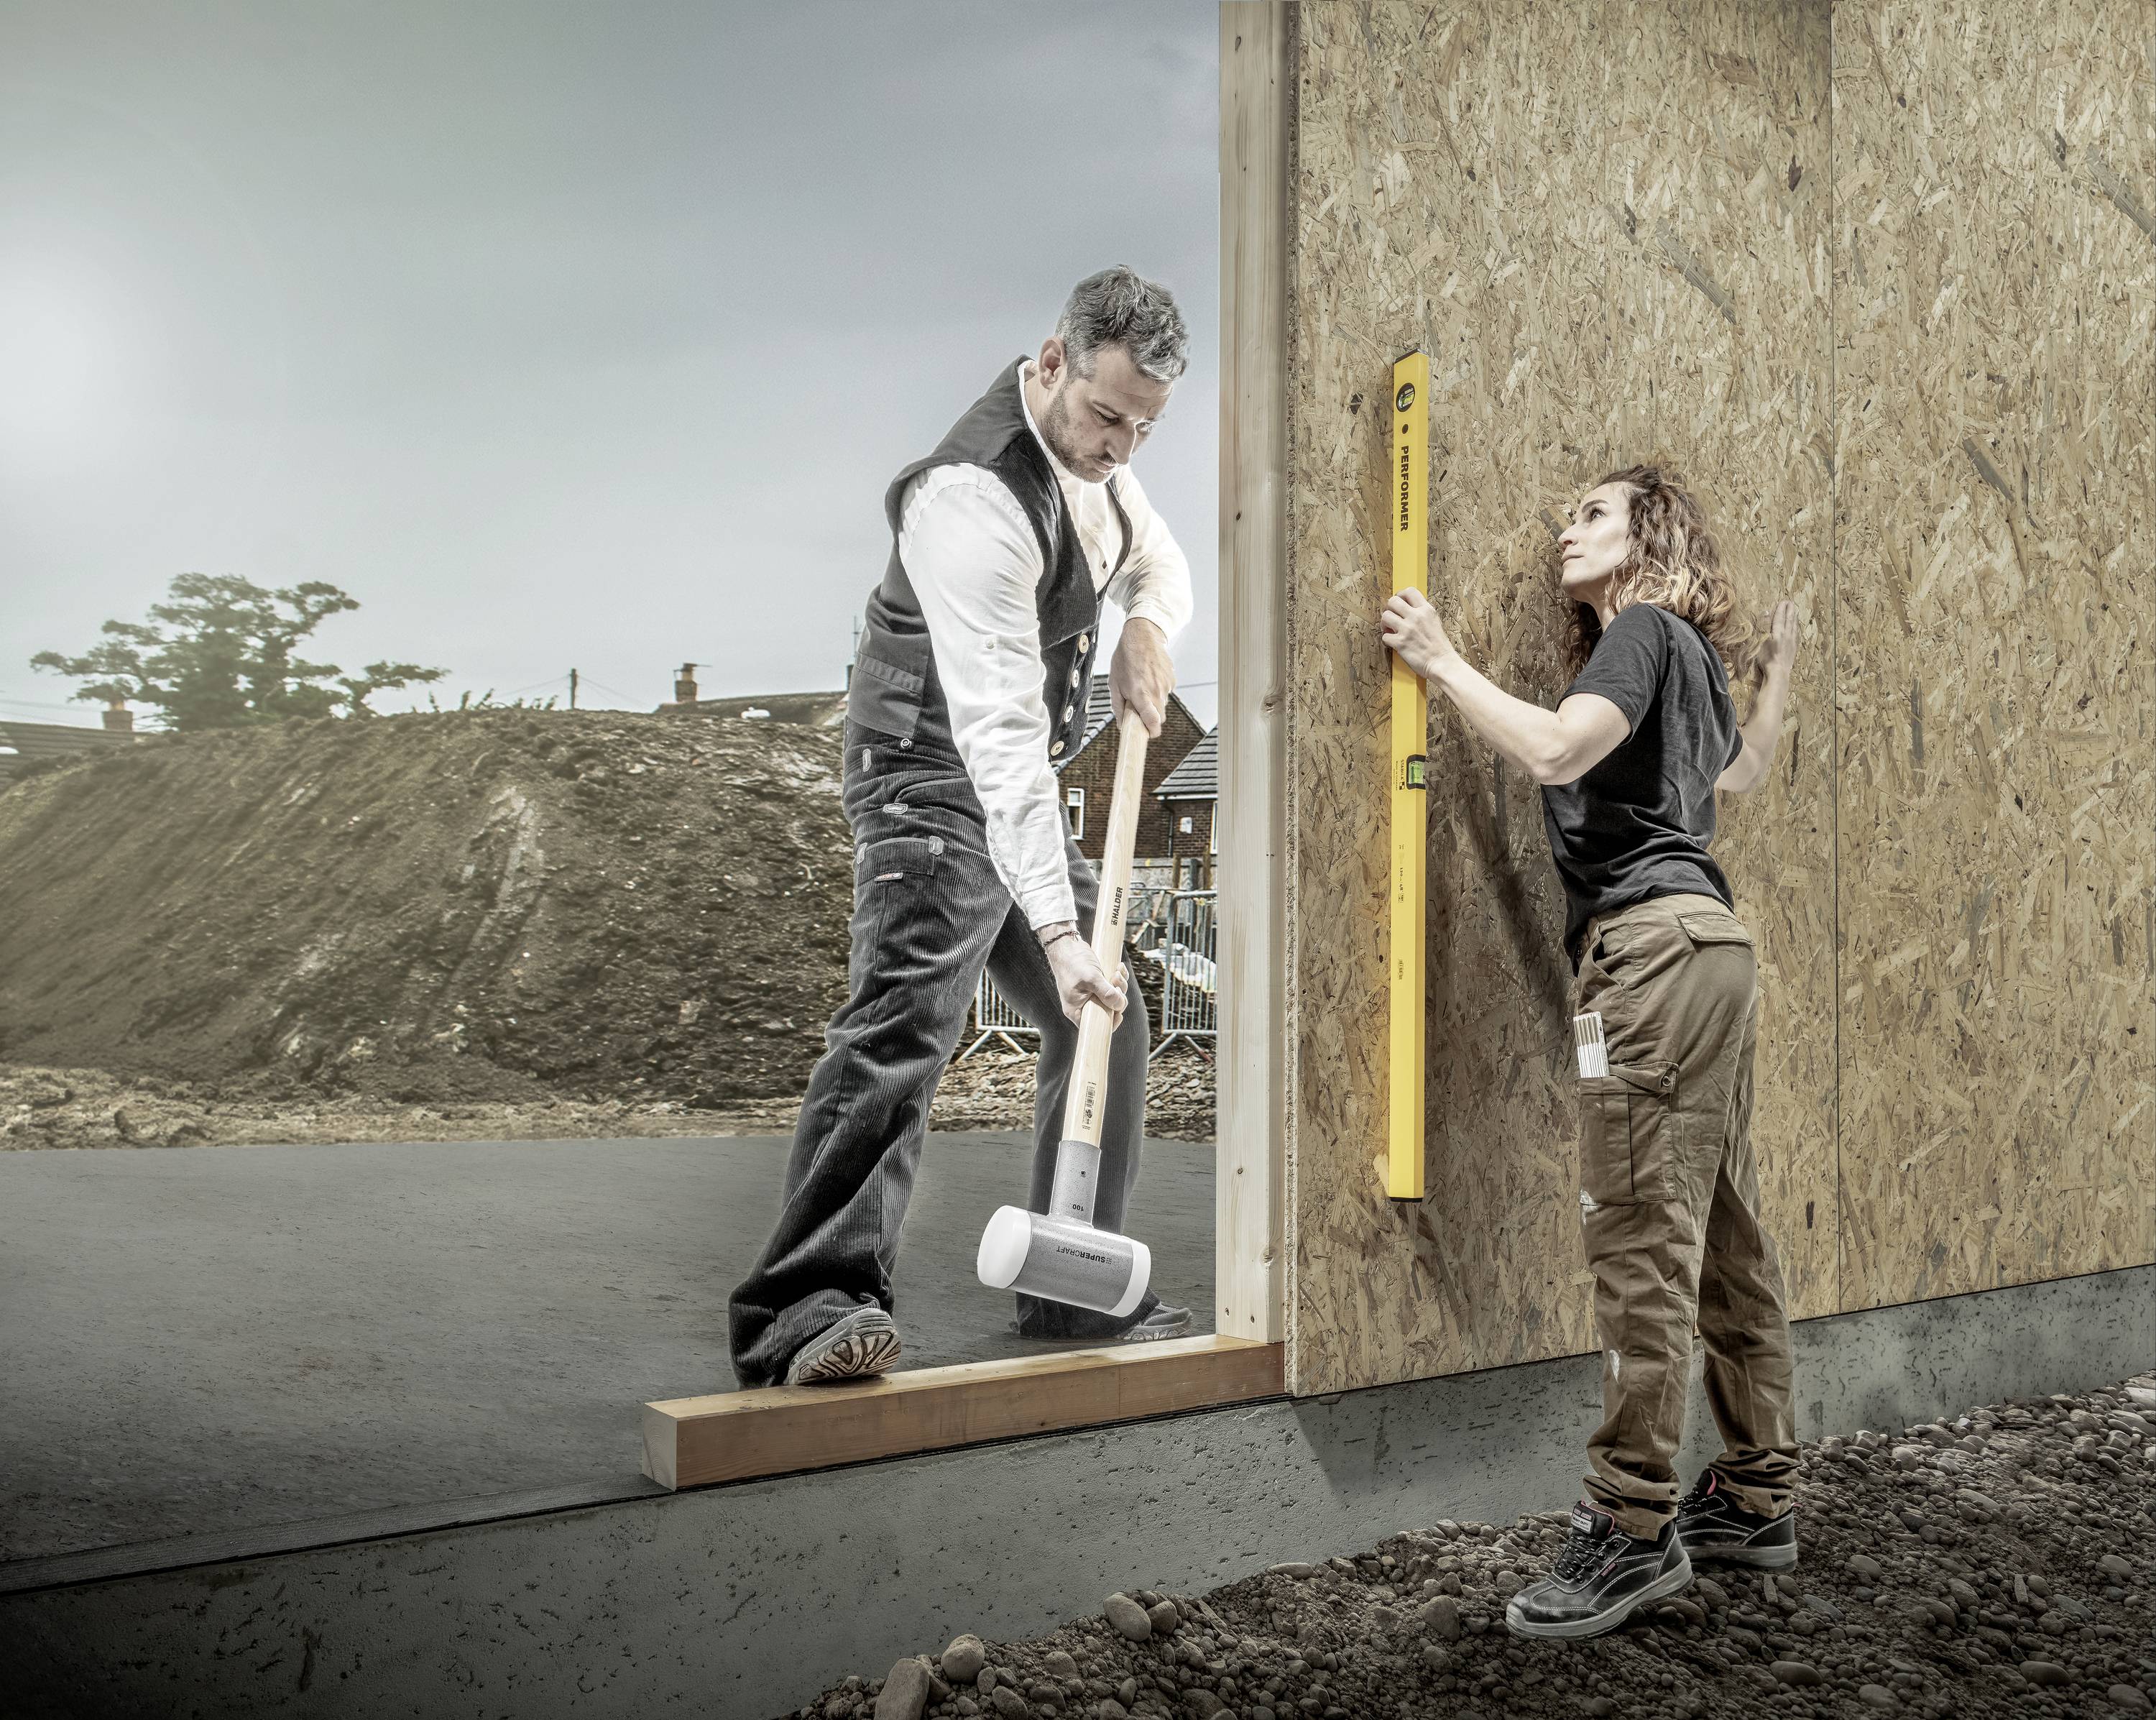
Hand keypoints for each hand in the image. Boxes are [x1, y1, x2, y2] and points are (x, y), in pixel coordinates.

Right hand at [1040, 924, 1126, 1026]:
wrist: (1067, 945)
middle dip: (1117, 998)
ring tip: (1116, 972)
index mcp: (1077, 1010)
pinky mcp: (1098, 983)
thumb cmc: (1072, 963)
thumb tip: (1120, 1005)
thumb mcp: (1090, 978)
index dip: (1110, 1022)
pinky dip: (1118, 977)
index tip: (1119, 1013)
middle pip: (1108, 1010)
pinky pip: (1113, 985)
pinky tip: (1119, 967)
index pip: (1095, 1027)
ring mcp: (1091, 993)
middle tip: (1116, 984)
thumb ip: (1105, 993)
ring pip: (1113, 997)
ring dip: (1120, 985)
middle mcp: (1084, 1004)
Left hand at [1109, 617, 1173, 737]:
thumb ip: (1118, 707)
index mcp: (1141, 694)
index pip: (1153, 722)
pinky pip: (1166, 692)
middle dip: (1150, 717)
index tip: (1146, 733)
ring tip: (1141, 685)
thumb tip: (1121, 724)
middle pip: (1159, 717)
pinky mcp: (1172, 679)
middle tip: (1138, 708)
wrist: (1142, 636)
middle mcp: (1157, 691)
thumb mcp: (1114, 683)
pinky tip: (1149, 677)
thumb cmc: (1125, 659)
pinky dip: (1158, 690)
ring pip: (1162, 704)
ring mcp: (1167, 685)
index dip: (1151, 732)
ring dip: (1153, 701)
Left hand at [1381, 587, 1458, 678]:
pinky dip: (1386, 641)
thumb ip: (1422, 614)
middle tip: (1392, 617)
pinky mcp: (1400, 643)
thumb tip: (1408, 609)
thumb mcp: (1434, 622)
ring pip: (1385, 616)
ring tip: (1390, 630)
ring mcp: (1408, 629)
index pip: (1409, 591)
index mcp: (1426, 610)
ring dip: (1385, 624)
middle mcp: (1416, 617)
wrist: (1442, 663)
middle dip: (1389, 609)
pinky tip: (1393, 643)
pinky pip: (1384, 637)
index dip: (1400, 596)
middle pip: (1393, 601)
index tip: (1399, 603)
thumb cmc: (1439, 647)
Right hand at [1758, 599, 1798, 681]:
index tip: (1783, 601)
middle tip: (1791, 602)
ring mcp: (1792, 641)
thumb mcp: (1761, 641)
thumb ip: (1764, 625)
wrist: (1779, 672)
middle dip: (1790, 610)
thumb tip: (1767, 612)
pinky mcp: (1794, 648)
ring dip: (1794, 617)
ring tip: (1794, 611)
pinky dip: (1796, 627)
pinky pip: (1796, 633)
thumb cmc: (1766, 658)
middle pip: (1789, 619)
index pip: (1780, 617)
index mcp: (1778, 632)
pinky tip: (1796, 627)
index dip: (1781, 608)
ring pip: (1794, 626)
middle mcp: (1787, 634)